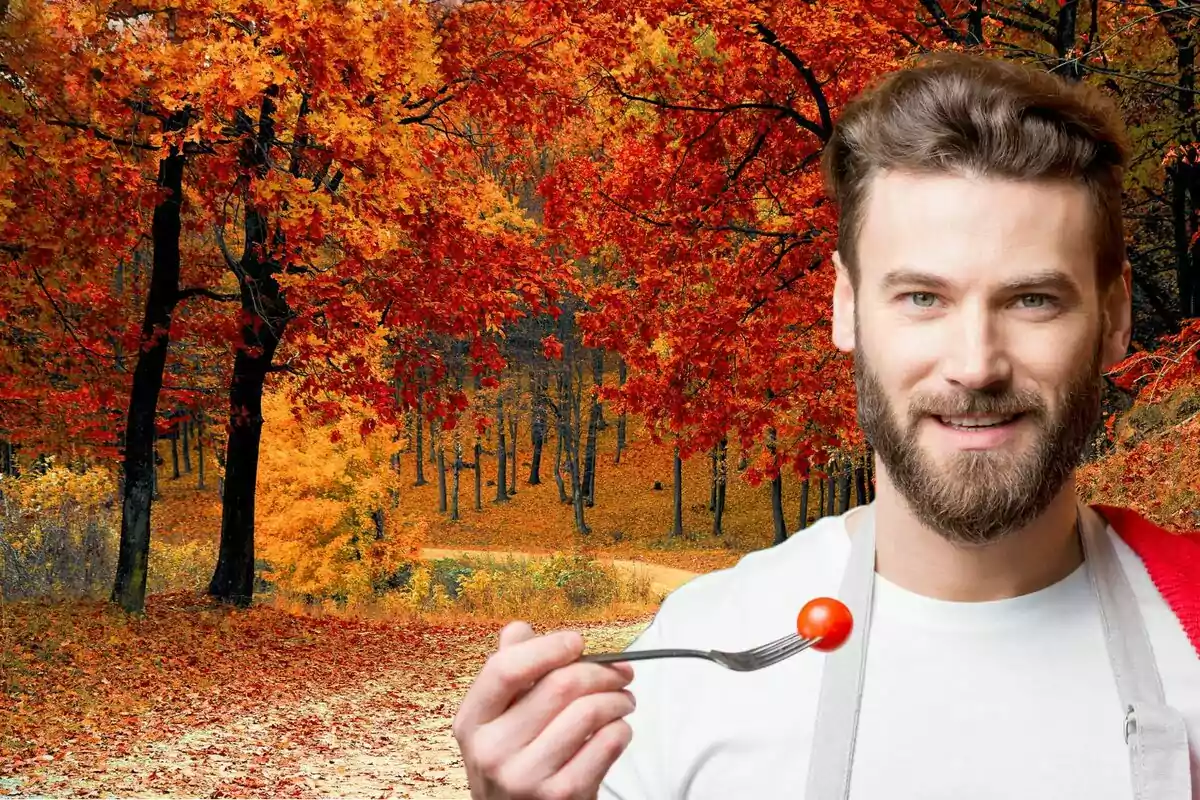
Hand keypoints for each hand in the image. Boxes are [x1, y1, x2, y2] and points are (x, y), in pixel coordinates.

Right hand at [453, 621, 636, 798]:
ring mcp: (526, 776)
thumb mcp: (494, 723)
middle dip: (601, 671)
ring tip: (622, 701)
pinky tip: (616, 730)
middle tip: (619, 673)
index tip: (577, 642)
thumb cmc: (513, 764)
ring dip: (618, 699)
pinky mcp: (561, 795)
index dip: (547, 647)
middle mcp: (492, 750)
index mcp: (472, 722)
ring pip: (589, 711)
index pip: (505, 669)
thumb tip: (520, 631)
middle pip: (559, 685)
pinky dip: (621, 729)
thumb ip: (506, 673)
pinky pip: (607, 743)